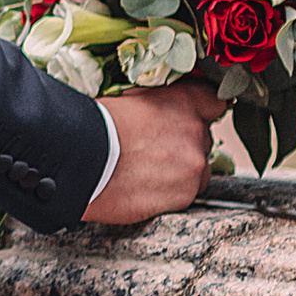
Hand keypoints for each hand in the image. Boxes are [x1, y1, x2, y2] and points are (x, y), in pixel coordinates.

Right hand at [80, 82, 227, 227]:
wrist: (82, 161)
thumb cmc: (95, 127)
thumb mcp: (130, 100)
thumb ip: (158, 104)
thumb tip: (161, 110)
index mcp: (183, 102)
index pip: (213, 104)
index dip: (201, 113)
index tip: (191, 120)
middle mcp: (195, 132)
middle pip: (203, 140)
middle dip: (183, 146)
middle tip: (154, 152)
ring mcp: (193, 165)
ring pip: (196, 170)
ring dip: (179, 172)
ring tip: (146, 174)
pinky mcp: (184, 195)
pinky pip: (185, 195)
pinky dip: (168, 194)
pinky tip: (143, 188)